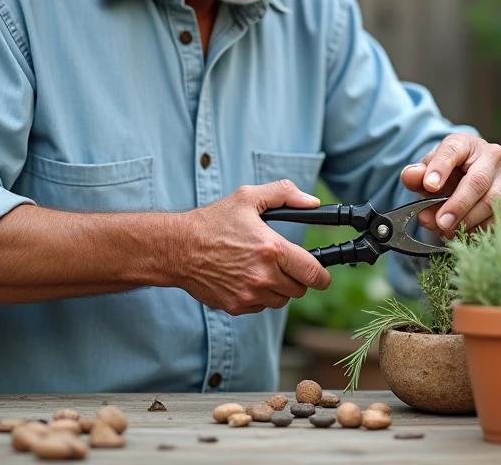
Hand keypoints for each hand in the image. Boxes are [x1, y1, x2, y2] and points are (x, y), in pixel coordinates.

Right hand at [172, 180, 331, 314]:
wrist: (178, 248)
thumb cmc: (212, 222)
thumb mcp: (248, 197)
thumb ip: (284, 194)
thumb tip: (312, 202)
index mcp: (271, 249)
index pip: (313, 274)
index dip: (322, 275)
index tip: (320, 272)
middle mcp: (263, 276)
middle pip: (300, 289)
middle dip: (297, 277)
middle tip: (283, 263)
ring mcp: (249, 294)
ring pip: (281, 300)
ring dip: (278, 288)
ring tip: (262, 269)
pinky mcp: (236, 306)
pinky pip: (260, 307)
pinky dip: (259, 296)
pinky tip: (246, 278)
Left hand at [401, 133, 500, 236]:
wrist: (468, 175)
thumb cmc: (446, 172)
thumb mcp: (428, 170)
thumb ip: (416, 174)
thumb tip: (410, 176)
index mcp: (466, 143)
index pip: (453, 151)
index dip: (440, 169)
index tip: (429, 186)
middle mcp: (492, 156)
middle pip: (478, 182)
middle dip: (458, 205)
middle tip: (439, 222)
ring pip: (493, 202)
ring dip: (469, 221)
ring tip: (447, 231)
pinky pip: (500, 217)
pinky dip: (480, 230)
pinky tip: (463, 236)